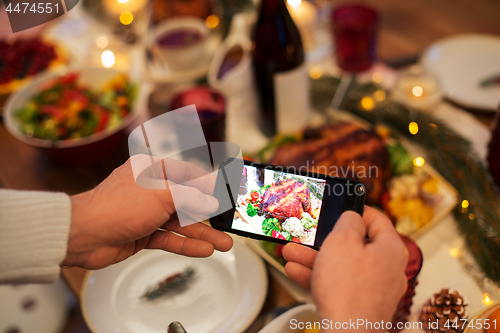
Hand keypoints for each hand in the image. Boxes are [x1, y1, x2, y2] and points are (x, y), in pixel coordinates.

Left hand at [62, 156, 232, 268]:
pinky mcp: (142, 233)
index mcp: (152, 169)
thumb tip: (212, 199)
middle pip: (187, 200)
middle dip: (209, 214)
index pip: (188, 173)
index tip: (228, 193)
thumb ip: (191, 197)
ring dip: (202, 234)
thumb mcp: (162, 196)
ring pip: (180, 223)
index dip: (210, 184)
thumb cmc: (116, 206)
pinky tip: (204, 250)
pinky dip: (186, 244)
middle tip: (228, 223)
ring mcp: (146, 212)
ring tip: (224, 244)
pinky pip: (169, 238)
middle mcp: (150, 189)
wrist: (82, 235)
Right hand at [282, 206, 407, 330]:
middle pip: (354, 245)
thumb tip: (352, 217)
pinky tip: (295, 271)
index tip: (340, 207)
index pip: (377, 220)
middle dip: (323, 240)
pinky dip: (319, 276)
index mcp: (391, 248)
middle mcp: (387, 268)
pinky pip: (339, 284)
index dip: (356, 210)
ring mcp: (375, 289)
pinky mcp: (361, 305)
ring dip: (314, 258)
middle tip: (308, 234)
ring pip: (342, 266)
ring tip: (290, 252)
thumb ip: (348, 221)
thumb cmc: (348, 287)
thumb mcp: (342, 240)